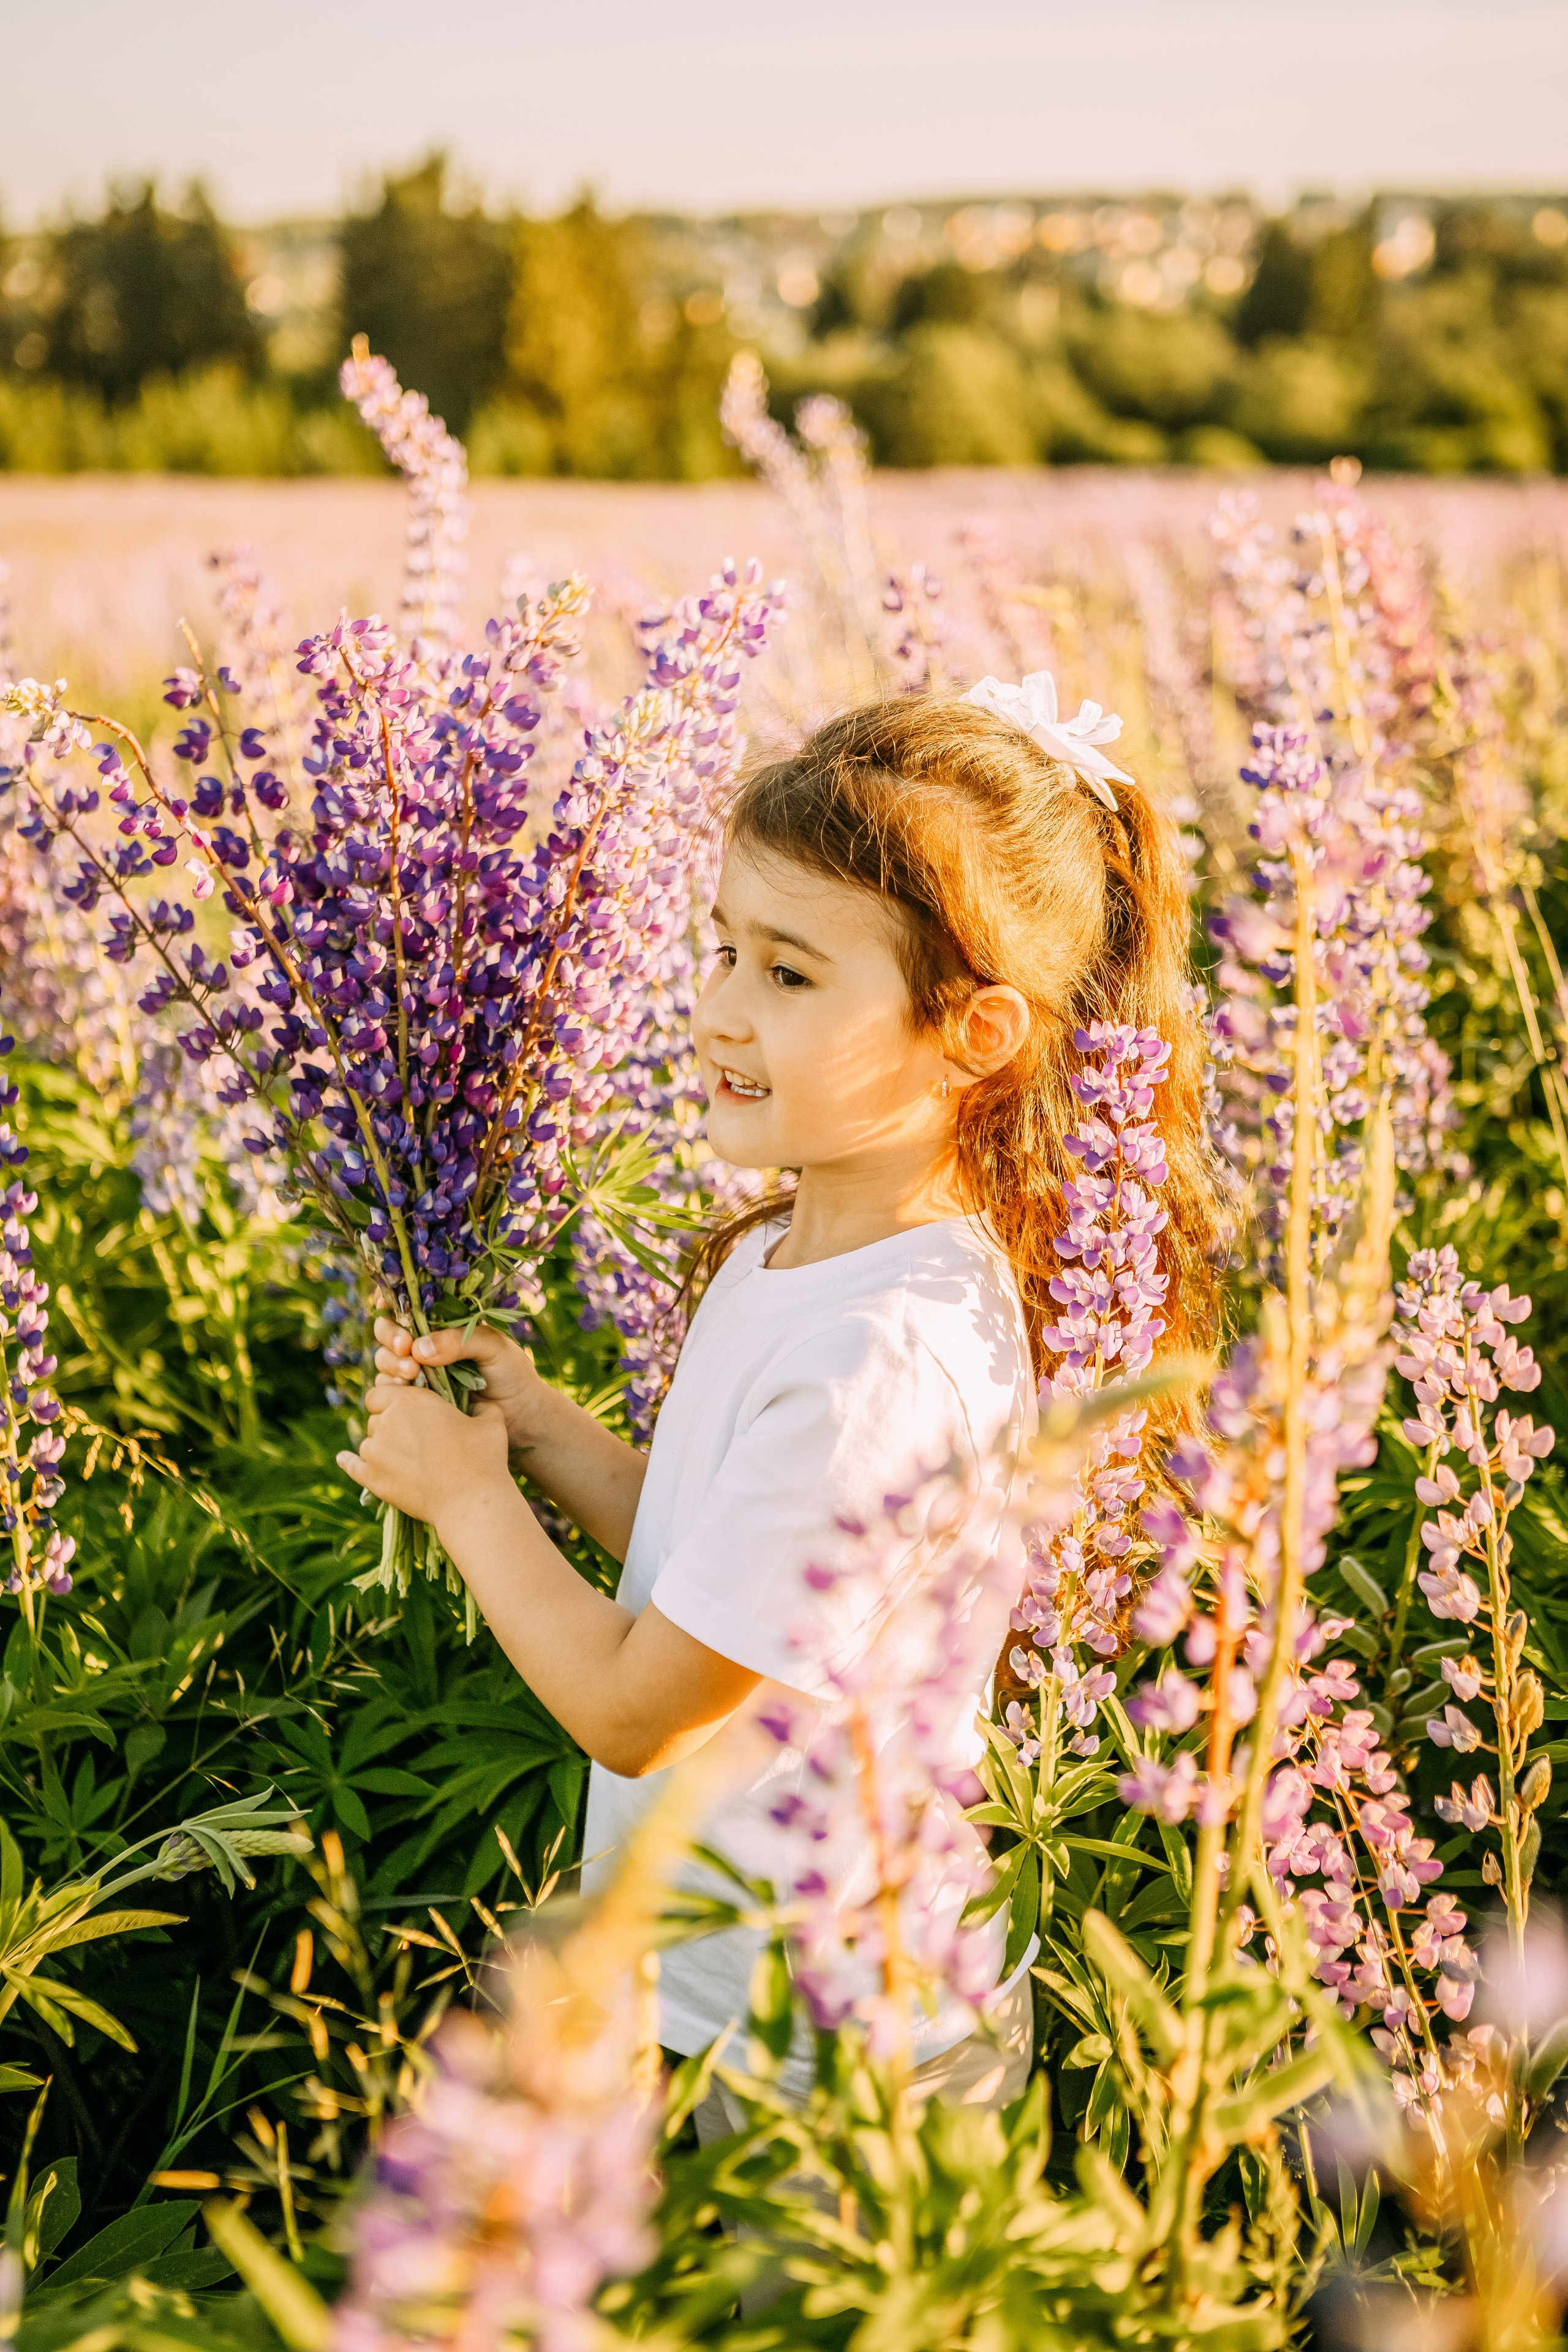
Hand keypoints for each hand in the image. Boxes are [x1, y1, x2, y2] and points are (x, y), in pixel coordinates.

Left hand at [337, 1378, 510, 1532]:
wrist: (470, 1499)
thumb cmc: (483, 1456)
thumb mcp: (490, 1420)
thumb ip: (480, 1406)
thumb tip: (481, 1405)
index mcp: (411, 1400)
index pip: (382, 1391)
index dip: (392, 1399)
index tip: (408, 1410)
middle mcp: (386, 1421)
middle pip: (376, 1417)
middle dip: (390, 1424)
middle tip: (413, 1439)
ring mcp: (376, 1451)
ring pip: (369, 1441)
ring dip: (381, 1445)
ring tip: (403, 1458)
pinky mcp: (372, 1479)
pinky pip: (353, 1466)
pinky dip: (349, 1462)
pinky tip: (343, 1459)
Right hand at [372, 1316, 550, 1458]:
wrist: (521, 1418)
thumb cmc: (513, 1374)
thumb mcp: (493, 1347)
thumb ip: (458, 1341)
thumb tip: (418, 1349)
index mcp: (444, 1321)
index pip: (410, 1303)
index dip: (393, 1300)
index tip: (389, 1307)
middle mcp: (426, 1343)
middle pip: (389, 1330)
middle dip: (391, 1335)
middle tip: (405, 1348)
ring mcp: (419, 1371)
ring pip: (386, 1359)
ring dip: (391, 1363)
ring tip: (411, 1372)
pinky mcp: (417, 1398)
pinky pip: (392, 1390)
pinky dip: (393, 1387)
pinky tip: (408, 1389)